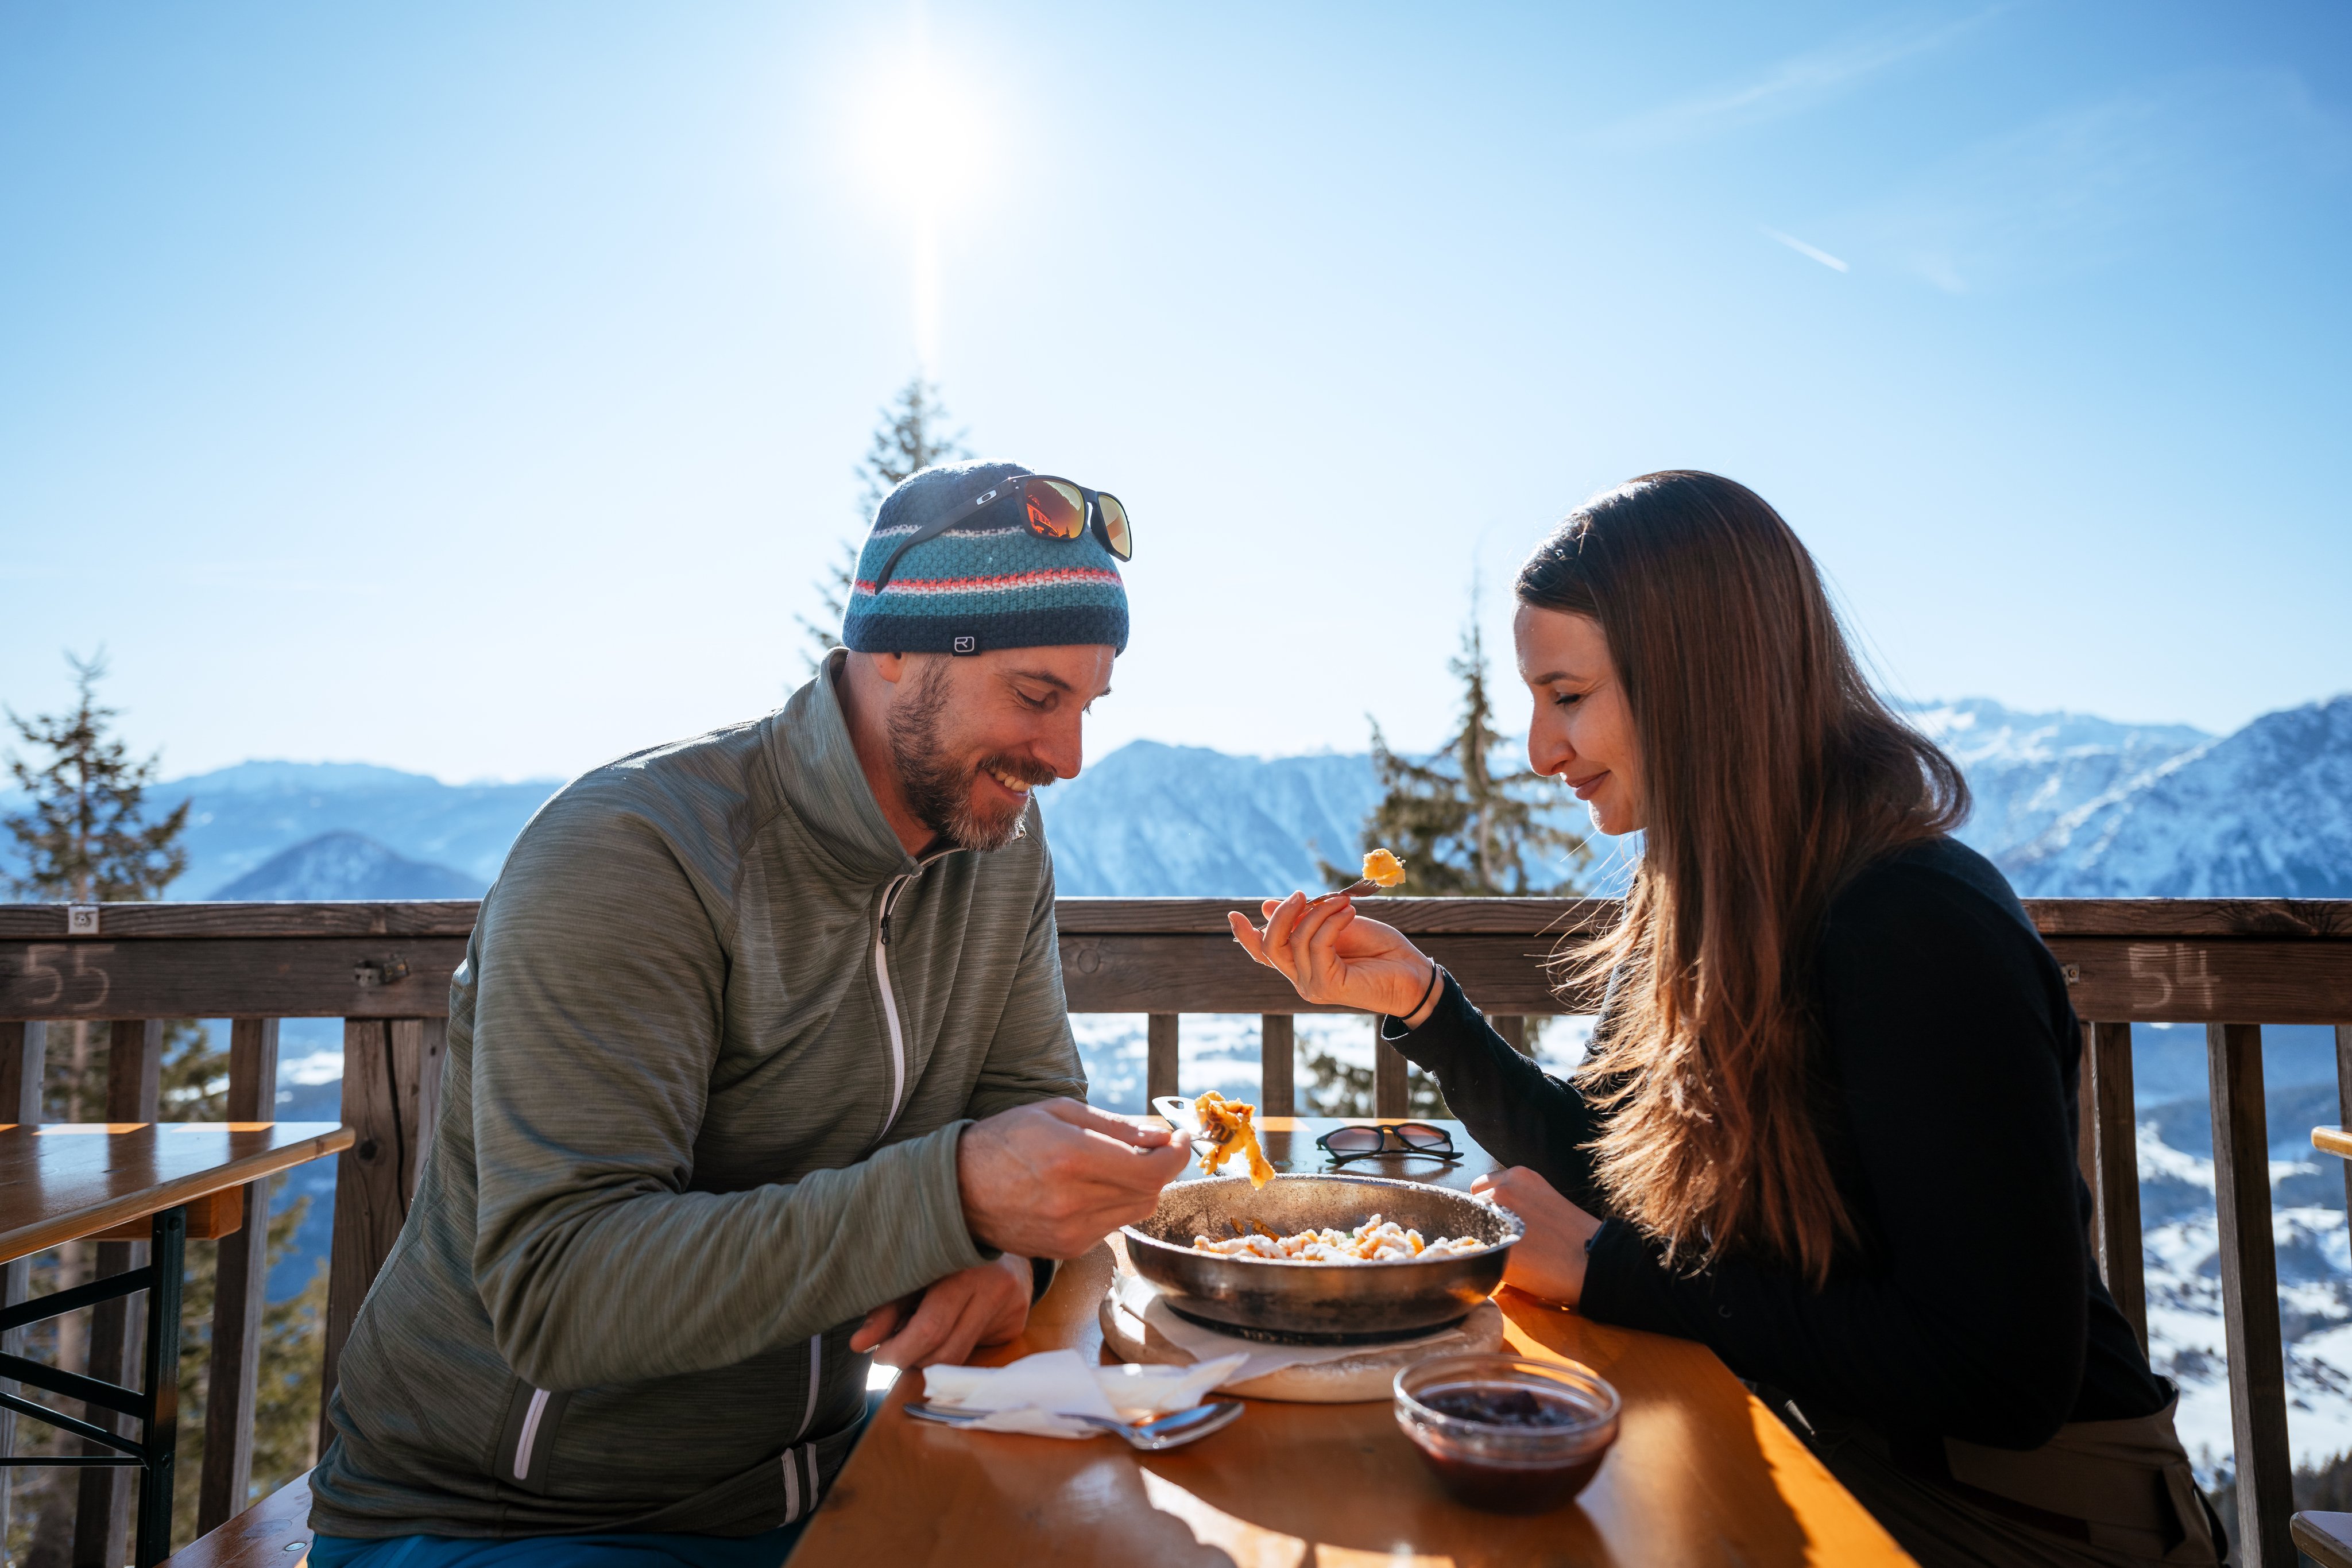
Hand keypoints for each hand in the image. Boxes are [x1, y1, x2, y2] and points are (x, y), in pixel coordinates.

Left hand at [849, 1253, 1031, 1369]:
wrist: (998, 1235)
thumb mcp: (912, 1272)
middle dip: (911, 1360)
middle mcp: (994, 1287)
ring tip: (913, 1342)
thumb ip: (887, 1309)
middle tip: (890, 1355)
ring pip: (961, 1358)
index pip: (931, 1328)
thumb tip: (860, 1344)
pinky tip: (945, 1327)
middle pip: (947, 1351)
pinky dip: (951, 1347)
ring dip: (929, 1359)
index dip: (900, 1350)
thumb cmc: (945, 1253)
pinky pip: (976, 1350)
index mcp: (963, 1268)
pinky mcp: (1016, 1323)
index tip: (879, 1356)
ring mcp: (1010, 1307)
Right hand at [958, 1098, 1189, 1258]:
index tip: (1181, 1140)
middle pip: (1150, 1193)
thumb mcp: (1058, 1113)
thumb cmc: (1007, 1140)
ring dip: (1138, 1188)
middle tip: (1151, 1148)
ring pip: (1135, 1213)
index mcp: (1073, 1158)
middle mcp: (1074, 1201)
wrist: (958, 1189)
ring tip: (1117, 1166)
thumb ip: (1115, 1126)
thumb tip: (1160, 1137)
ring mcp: (1070, 1232)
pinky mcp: (1066, 1250)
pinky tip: (1089, 1189)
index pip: (1152, 1169)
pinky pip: (1110, 1227)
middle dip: (1159, 1168)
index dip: (1177, 1155)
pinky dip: (1113, 1207)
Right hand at [1228, 892, 1438, 1024]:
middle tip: (1300, 893)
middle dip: (1280, 916)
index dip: (1245, 937)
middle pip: (1270, 948)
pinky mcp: (1327, 987)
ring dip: (1316, 913)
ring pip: (1294, 942)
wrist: (1413, 972)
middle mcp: (1302, 979)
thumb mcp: (1338, 923)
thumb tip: (1267, 905)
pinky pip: (1317, 945)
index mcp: (1302, 965)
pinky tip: (1347, 912)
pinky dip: (1330, 922)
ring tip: (1341, 902)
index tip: (1232, 915)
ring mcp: (1312, 986)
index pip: (1264, 954)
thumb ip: (1306, 918)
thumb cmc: (1380, 950)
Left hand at [1473, 1166, 1603, 1307]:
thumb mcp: (1545, 1199)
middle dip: (1484, 1224)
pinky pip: (1480, 1255)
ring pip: (1472, 1232)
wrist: (1595, 1261)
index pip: (1482, 1189)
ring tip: (1514, 1255)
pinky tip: (1513, 1268)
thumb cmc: (1577, 1235)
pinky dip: (1489, 1262)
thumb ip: (1518, 1199)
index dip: (1490, 1209)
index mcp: (1517, 1176)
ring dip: (1485, 1242)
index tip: (1502, 1223)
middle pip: (1472, 1209)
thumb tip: (1497, 1213)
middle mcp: (1502, 1190)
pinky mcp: (1495, 1247)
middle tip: (1508, 1241)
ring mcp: (1496, 1217)